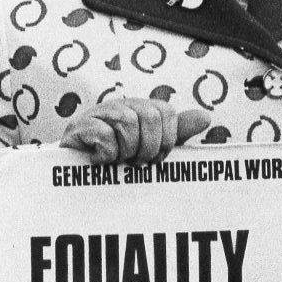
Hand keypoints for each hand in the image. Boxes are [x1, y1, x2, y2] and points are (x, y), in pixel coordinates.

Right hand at [58, 95, 208, 164]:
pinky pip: (104, 134)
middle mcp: (120, 106)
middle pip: (150, 115)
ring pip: (128, 122)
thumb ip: (176, 132)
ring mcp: (98, 113)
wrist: (75, 176)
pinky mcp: (78, 126)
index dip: (166, 140)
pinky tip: (98, 160)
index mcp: (140, 109)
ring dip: (126, 151)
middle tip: (134, 162)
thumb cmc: (116, 163)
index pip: (166, 111)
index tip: (154, 159)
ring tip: (117, 161)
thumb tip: (206, 117)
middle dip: (147, 147)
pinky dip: (106, 154)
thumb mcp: (151, 148)